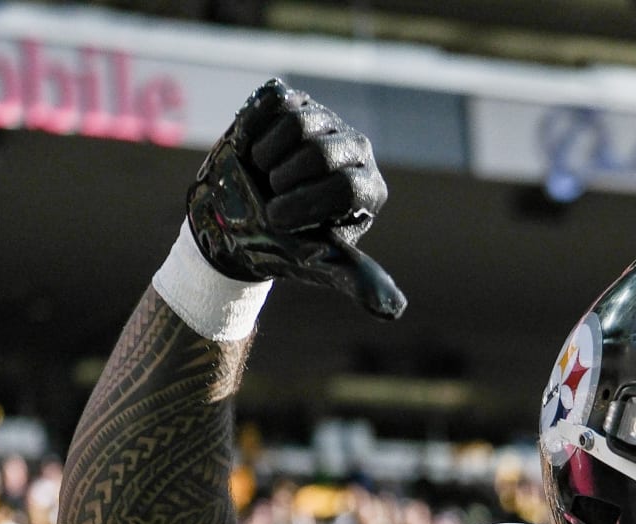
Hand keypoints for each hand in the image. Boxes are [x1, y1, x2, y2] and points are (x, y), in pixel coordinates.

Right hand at [187, 78, 405, 318]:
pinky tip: (251, 150)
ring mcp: (325, 121)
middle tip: (269, 197)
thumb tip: (396, 310)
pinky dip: (252, 128)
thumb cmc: (283, 244)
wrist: (239, 218)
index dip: (304, 205)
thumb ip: (357, 279)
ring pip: (297, 123)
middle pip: (321, 153)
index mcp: (368, 189)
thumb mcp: (320, 264)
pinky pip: (272, 103)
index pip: (347, 186)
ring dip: (265, 157)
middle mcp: (355, 150)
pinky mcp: (293, 101)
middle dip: (283, 181)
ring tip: (262, 175)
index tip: (276, 221)